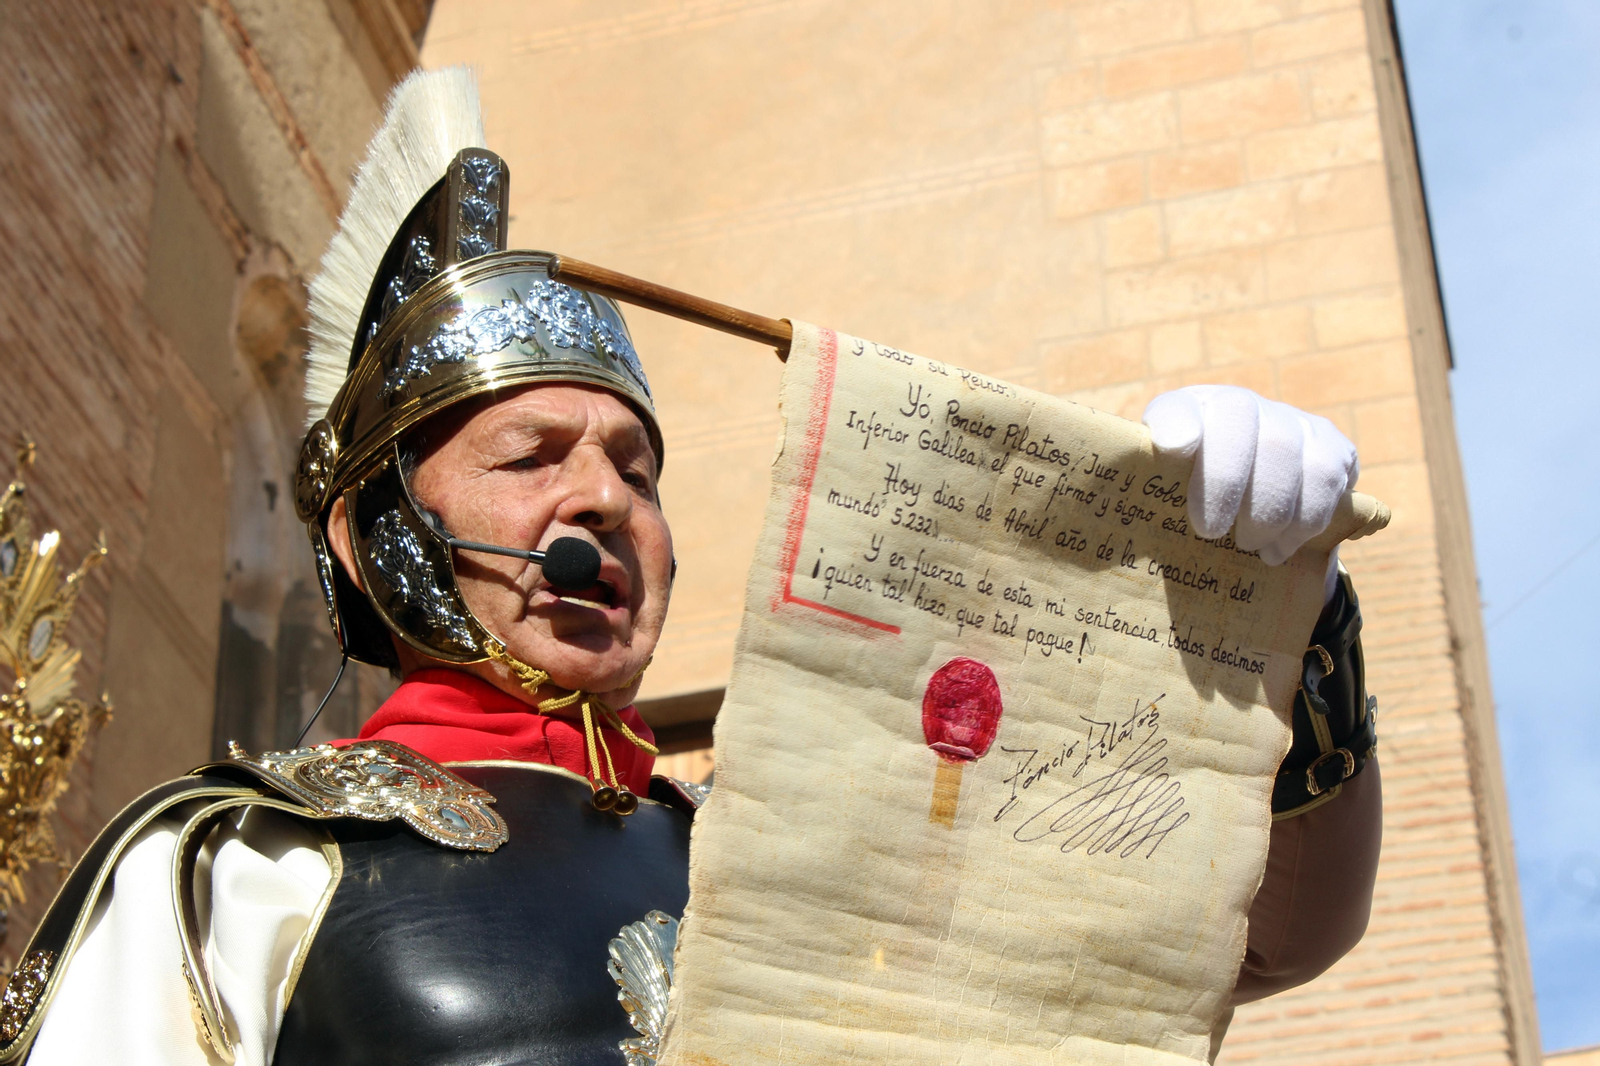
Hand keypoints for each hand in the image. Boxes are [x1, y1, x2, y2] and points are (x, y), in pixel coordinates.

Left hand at [1142, 386, 1357, 573]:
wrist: (1258, 483)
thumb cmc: (1198, 493)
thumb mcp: (1164, 486)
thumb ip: (1145, 487)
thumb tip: (1119, 518)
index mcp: (1190, 412)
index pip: (1179, 407)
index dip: (1177, 424)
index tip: (1172, 449)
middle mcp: (1243, 405)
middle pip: (1242, 424)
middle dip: (1227, 484)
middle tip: (1211, 532)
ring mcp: (1292, 421)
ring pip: (1288, 453)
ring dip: (1269, 510)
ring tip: (1251, 546)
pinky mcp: (1332, 445)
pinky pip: (1327, 478)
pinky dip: (1304, 521)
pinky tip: (1281, 547)